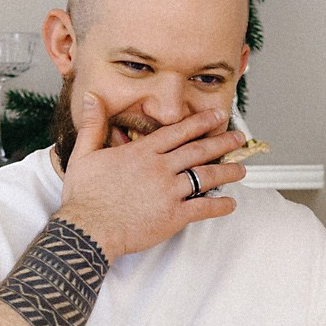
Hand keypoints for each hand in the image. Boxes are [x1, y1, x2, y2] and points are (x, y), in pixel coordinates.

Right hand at [56, 90, 249, 259]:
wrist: (88, 228)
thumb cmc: (84, 195)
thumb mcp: (84, 153)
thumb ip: (93, 125)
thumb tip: (92, 97)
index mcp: (142, 153)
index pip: (178, 131)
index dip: (201, 122)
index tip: (217, 116)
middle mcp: (160, 168)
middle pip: (199, 150)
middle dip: (222, 141)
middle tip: (239, 137)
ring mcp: (169, 192)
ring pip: (206, 176)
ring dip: (227, 171)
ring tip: (241, 169)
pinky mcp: (173, 216)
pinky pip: (203, 208)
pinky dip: (219, 206)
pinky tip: (230, 203)